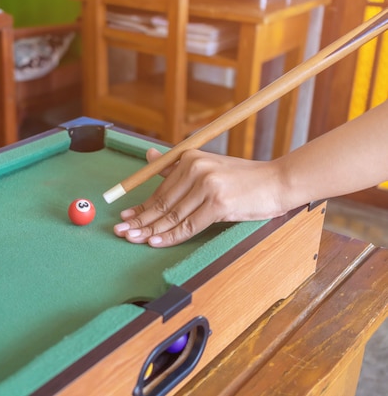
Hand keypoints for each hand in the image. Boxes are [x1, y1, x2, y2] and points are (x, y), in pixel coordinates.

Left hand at [113, 148, 287, 246]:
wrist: (278, 182)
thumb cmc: (243, 178)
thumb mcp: (209, 166)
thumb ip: (176, 166)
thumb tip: (147, 157)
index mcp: (190, 158)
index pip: (160, 189)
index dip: (141, 206)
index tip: (125, 217)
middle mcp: (196, 169)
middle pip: (162, 203)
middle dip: (140, 221)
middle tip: (121, 232)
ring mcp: (207, 186)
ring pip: (173, 216)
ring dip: (150, 231)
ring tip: (132, 240)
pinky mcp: (218, 204)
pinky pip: (189, 225)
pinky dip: (171, 235)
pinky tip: (155, 241)